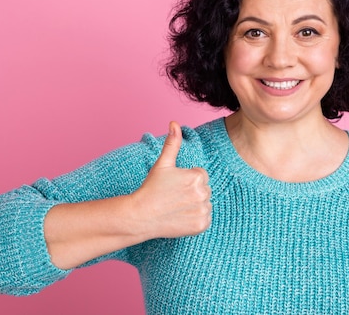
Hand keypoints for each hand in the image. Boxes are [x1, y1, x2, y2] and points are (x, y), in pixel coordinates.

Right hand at [130, 121, 211, 238]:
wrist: (142, 216)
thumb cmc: (151, 188)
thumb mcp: (163, 164)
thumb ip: (173, 143)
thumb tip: (174, 123)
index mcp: (197, 176)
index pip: (202, 176)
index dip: (187, 180)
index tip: (174, 186)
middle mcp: (203, 193)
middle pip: (205, 190)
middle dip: (193, 192)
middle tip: (174, 197)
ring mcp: (203, 210)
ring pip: (206, 204)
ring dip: (196, 205)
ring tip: (177, 207)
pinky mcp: (201, 225)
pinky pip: (206, 219)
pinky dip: (197, 219)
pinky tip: (182, 217)